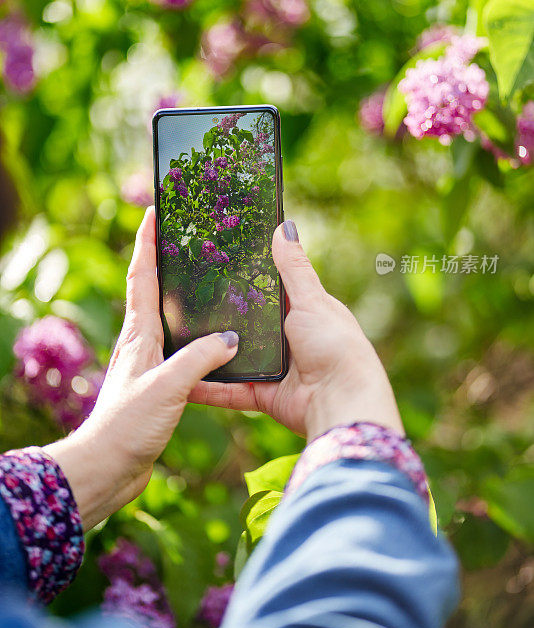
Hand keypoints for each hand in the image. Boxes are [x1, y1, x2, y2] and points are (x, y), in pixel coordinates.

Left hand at [46, 207, 238, 530]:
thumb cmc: (128, 424)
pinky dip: (198, 336)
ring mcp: (150, 363)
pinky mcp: (159, 385)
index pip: (142, 277)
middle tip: (192, 241)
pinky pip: (182, 350)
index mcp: (139, 334)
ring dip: (185, 298)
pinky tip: (218, 344)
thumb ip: (200, 358)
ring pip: (170, 320)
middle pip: (154, 291)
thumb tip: (231, 337)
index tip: (155, 212)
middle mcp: (142, 343)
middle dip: (169, 263)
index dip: (147, 243)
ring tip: (212, 284)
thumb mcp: (168, 386)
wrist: (108, 468)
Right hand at [190, 220, 403, 441]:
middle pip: (246, 323)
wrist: (340, 402)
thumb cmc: (335, 345)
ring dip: (206, 352)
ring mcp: (272, 368)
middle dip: (219, 315)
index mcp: (302, 312)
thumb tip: (284, 225)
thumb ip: (294, 268)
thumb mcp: (312, 300)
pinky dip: (207, 387)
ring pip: (231, 357)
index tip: (213, 263)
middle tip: (182, 297)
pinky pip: (228, 390)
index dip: (244, 278)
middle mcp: (286, 339)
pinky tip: (180, 378)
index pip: (268, 290)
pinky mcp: (261, 394)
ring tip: (172, 336)